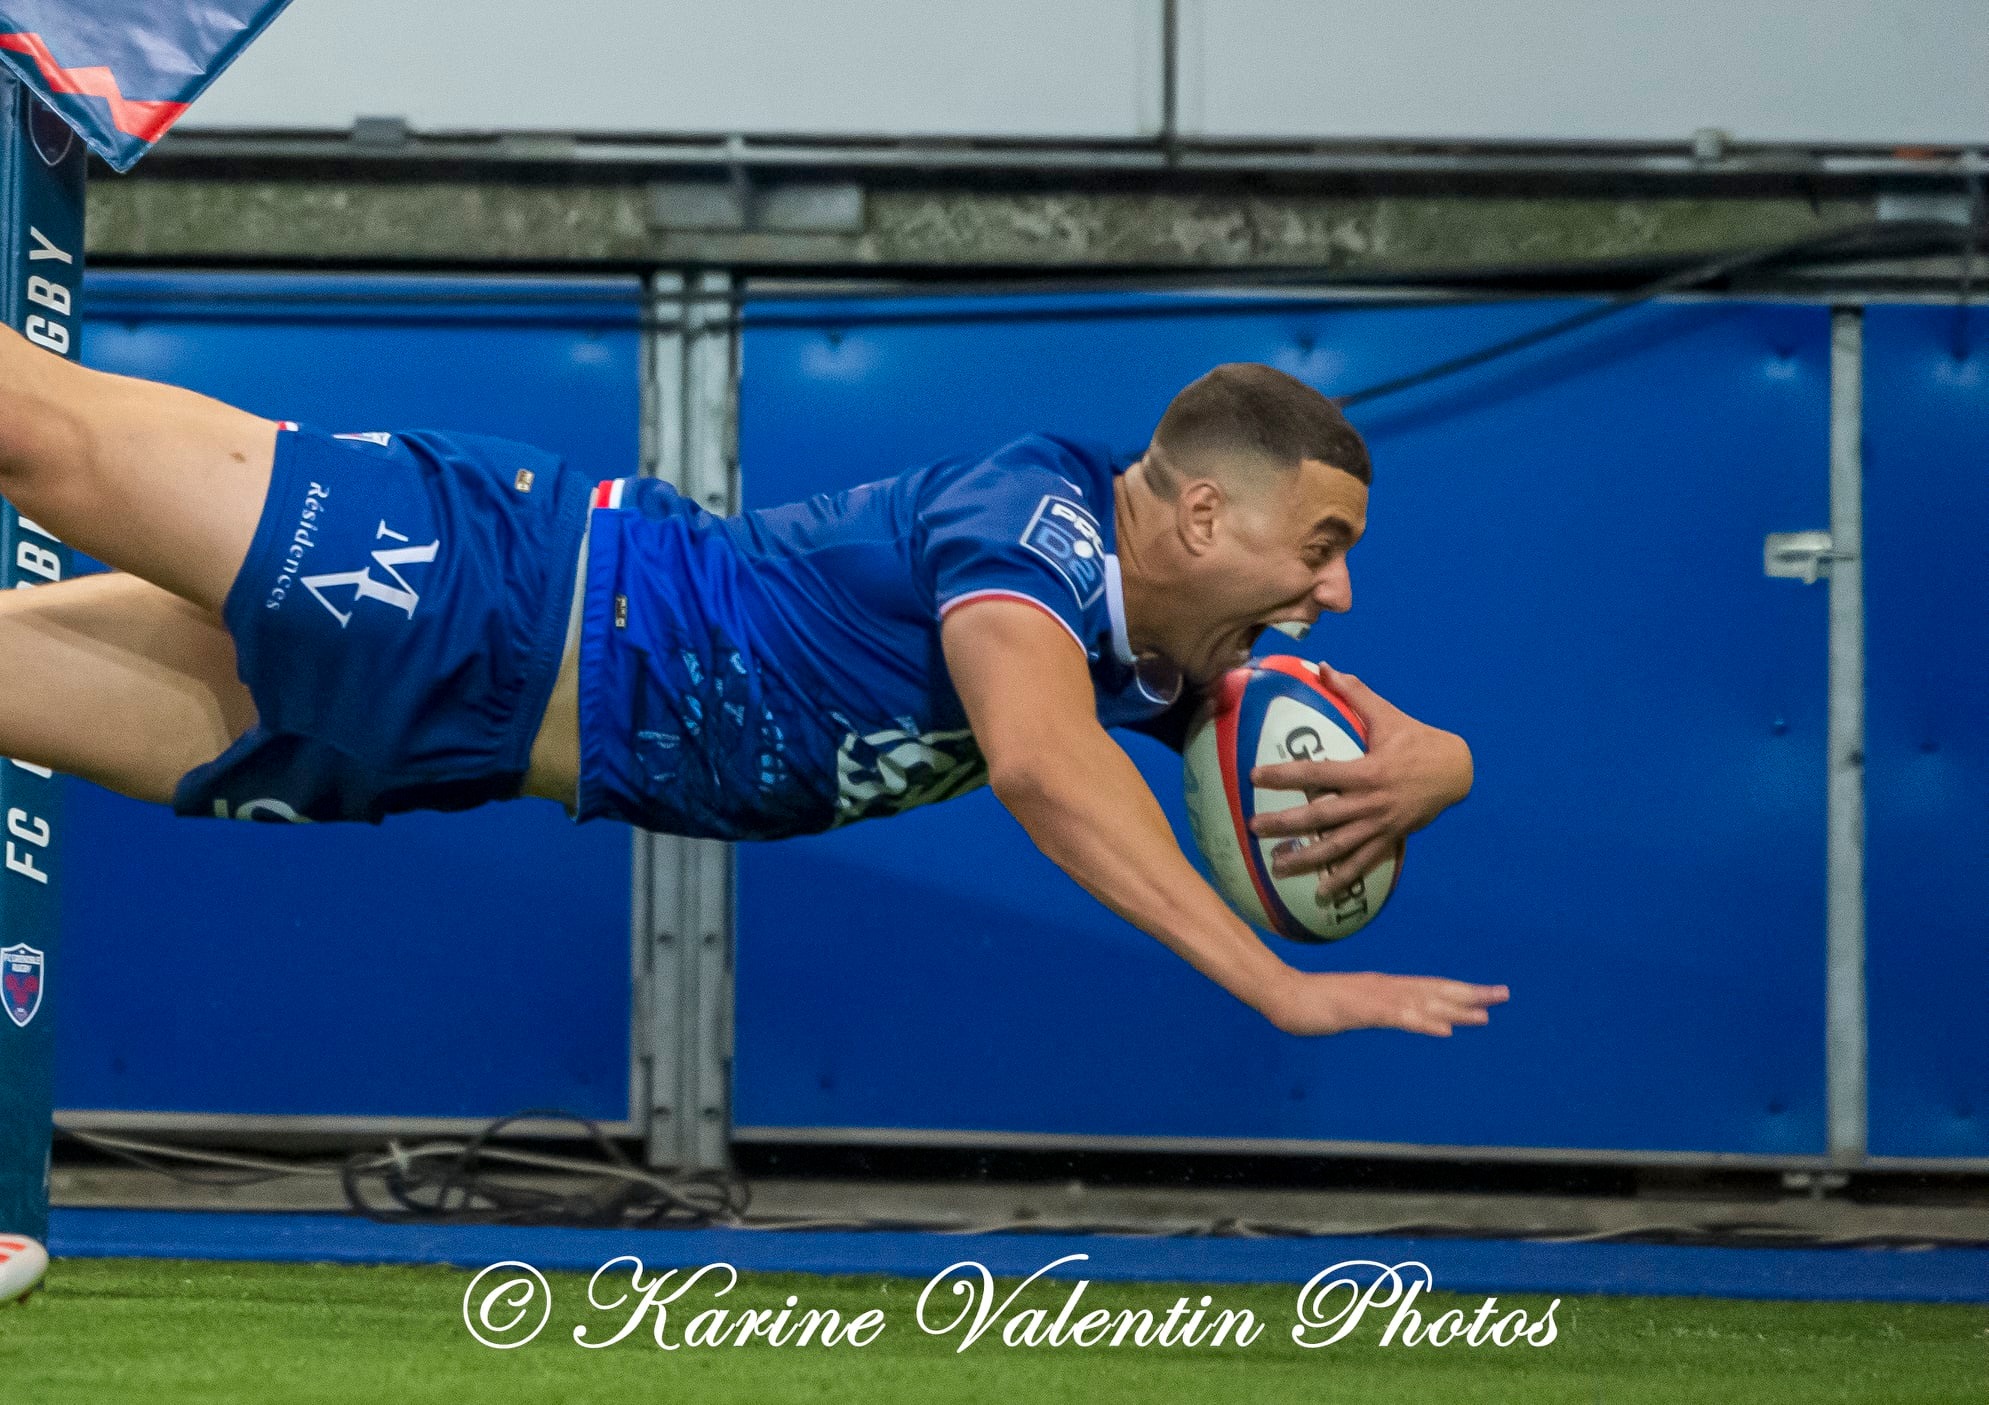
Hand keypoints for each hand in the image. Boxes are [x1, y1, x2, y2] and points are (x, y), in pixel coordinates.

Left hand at [1249, 665, 1471, 899]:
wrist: (1456, 772)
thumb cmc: (1416, 740)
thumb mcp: (1387, 715)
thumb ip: (1354, 693)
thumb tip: (1323, 666)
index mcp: (1366, 771)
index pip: (1316, 773)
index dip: (1285, 774)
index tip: (1255, 776)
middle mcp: (1369, 802)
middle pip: (1320, 816)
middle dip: (1285, 824)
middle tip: (1253, 828)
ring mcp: (1379, 825)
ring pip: (1338, 847)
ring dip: (1307, 859)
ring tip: (1277, 868)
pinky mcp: (1390, 839)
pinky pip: (1364, 864)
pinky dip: (1343, 879)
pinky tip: (1321, 893)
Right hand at [1264, 970, 1509, 1037]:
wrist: (1281, 994)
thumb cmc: (1311, 1003)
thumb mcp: (1350, 1007)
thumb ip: (1372, 1009)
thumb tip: (1391, 1015)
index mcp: (1384, 987)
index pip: (1430, 987)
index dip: (1460, 990)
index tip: (1488, 994)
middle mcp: (1385, 987)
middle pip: (1435, 989)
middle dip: (1471, 993)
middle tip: (1504, 994)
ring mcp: (1374, 997)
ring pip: (1423, 1002)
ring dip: (1455, 1008)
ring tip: (1485, 1014)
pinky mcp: (1361, 1010)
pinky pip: (1398, 1017)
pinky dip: (1424, 1022)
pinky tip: (1444, 1029)